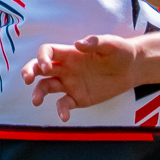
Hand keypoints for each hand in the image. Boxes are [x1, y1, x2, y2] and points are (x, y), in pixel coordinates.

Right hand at [19, 33, 139, 121]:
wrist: (132, 69)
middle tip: (27, 79)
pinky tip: (64, 117)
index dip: (42, 57)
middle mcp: (66, 68)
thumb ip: (95, 42)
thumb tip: (78, 44)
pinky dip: (61, 110)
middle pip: (40, 69)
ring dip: (38, 93)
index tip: (46, 66)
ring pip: (46, 87)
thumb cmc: (120, 52)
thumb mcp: (111, 44)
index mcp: (71, 54)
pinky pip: (64, 104)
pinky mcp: (78, 98)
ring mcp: (70, 84)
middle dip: (29, 71)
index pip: (48, 52)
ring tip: (36, 101)